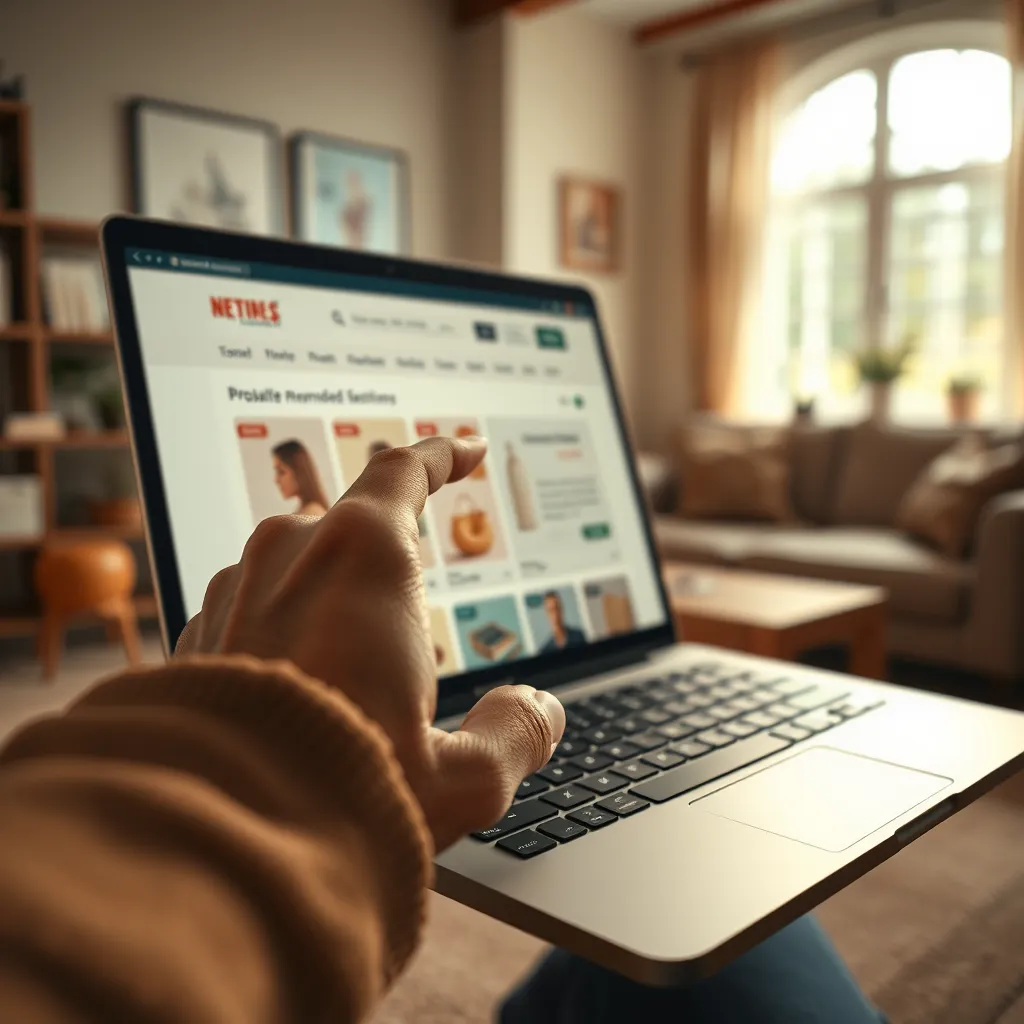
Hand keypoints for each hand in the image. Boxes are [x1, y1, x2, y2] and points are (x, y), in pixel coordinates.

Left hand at [175, 436, 564, 850]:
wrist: (197, 841)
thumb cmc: (335, 797)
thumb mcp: (460, 779)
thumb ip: (515, 732)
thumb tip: (539, 712)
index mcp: (364, 554)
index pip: (406, 470)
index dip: (442, 455)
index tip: (467, 451)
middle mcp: (291, 552)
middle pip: (357, 530)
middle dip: (391, 569)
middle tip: (414, 634)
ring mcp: (235, 588)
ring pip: (304, 573)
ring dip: (336, 610)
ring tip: (352, 690)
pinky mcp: (198, 631)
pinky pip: (259, 613)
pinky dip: (289, 641)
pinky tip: (298, 706)